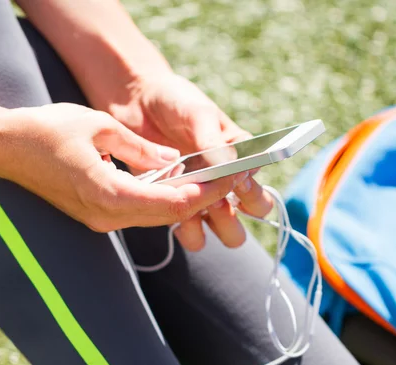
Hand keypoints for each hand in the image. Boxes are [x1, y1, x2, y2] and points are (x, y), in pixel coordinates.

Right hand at [0, 103, 240, 231]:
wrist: (5, 148)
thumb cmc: (45, 131)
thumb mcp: (99, 127)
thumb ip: (140, 149)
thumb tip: (173, 160)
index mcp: (107, 194)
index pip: (172, 203)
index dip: (207, 193)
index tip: (232, 178)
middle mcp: (106, 216)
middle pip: (168, 214)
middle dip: (204, 198)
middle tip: (234, 179)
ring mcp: (100, 220)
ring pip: (156, 216)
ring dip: (187, 200)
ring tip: (216, 181)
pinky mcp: (96, 215)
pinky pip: (139, 212)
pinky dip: (164, 200)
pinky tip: (181, 184)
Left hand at [108, 73, 272, 249]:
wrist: (137, 102)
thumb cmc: (175, 101)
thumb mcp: (198, 114)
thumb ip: (213, 141)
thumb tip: (232, 166)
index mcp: (240, 156)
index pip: (258, 185)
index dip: (251, 192)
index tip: (235, 182)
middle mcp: (226, 179)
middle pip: (251, 213)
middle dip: (238, 213)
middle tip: (217, 199)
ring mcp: (202, 195)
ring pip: (225, 230)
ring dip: (216, 226)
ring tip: (196, 208)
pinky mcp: (175, 204)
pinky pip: (191, 232)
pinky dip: (186, 228)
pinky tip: (172, 210)